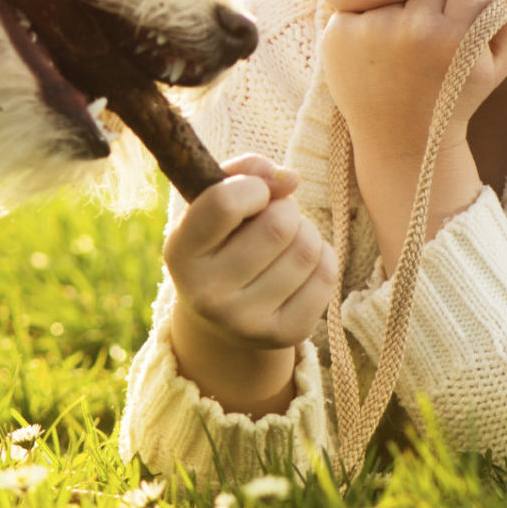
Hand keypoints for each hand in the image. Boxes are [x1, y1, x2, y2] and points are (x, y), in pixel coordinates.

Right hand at [163, 154, 339, 415]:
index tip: (253, 193)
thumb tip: (290, 179)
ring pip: (307, 249)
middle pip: (279, 225)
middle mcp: (207, 295)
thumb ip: (244, 172)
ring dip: (305, 231)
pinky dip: (323, 257)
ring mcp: (245, 321)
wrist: (220, 318)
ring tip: (287, 240)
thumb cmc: (221, 243)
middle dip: (286, 209)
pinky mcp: (283, 335)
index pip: (225, 203)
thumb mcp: (213, 203)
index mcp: (180, 254)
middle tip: (274, 218)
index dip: (252, 186)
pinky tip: (301, 264)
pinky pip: (326, 274)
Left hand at [318, 0, 506, 269]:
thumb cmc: (457, 96)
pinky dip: (370, 16)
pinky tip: (377, 51)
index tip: (464, 20)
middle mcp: (416, 31)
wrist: (401, 142)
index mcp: (461, 38)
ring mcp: (373, 31)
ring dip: (403, 5)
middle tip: (431, 44)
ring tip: (404, 48)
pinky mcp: (339, 33)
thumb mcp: (500, 62)